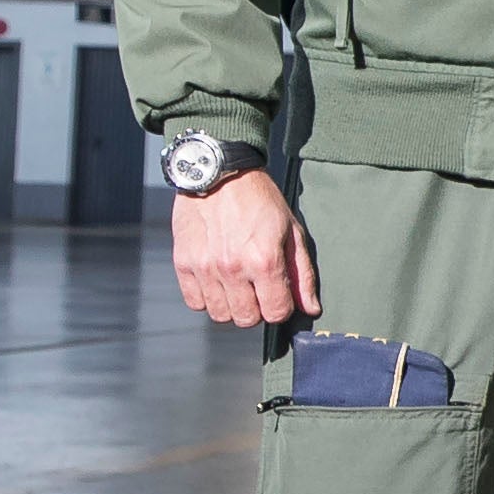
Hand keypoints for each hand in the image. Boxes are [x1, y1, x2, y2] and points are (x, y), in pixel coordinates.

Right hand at [172, 167, 317, 328]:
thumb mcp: (291, 231)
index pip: (276, 313)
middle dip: (257, 309)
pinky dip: (207, 298)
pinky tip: (216, 280)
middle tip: (257, 288)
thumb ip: (302, 274)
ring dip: (231, 305)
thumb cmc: (260, 200)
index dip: (281, 307)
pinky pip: (195, 302)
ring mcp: (205, 267)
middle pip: (247, 319)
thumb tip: (310, 308)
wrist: (220, 174)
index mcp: (264, 260)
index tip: (278, 294)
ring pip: (220, 315)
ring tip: (236, 283)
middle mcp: (233, 268)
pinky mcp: (183, 263)